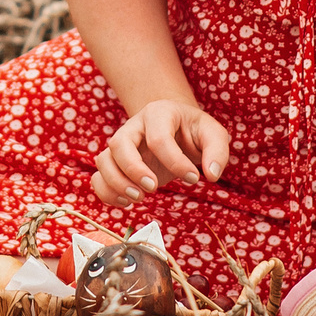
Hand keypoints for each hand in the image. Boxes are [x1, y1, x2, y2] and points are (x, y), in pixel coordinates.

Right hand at [93, 98, 229, 204]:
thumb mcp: (212, 134)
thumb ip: (217, 151)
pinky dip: (106, 192)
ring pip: (103, 160)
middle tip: (153, 188)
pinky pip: (98, 177)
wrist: (176, 129)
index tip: (194, 179)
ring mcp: (121, 144)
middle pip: (119, 144)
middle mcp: (134, 126)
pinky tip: (127, 202)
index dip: (175, 162)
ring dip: (117, 183)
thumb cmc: (193, 131)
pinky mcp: (115, 163)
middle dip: (134, 170)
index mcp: (158, 113)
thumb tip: (212, 174)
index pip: (158, 138)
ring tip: (139, 198)